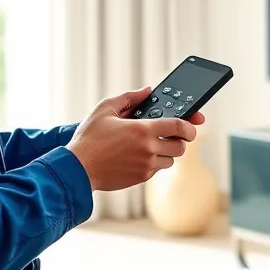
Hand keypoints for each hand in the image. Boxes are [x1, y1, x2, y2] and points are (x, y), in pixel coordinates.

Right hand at [66, 87, 201, 191]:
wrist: (77, 168)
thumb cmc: (89, 138)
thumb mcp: (105, 109)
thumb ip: (130, 98)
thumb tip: (147, 91)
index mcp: (142, 130)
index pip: (179, 127)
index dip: (191, 126)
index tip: (192, 125)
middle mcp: (148, 149)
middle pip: (181, 146)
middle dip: (180, 140)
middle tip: (171, 135)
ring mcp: (145, 166)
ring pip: (170, 160)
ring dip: (166, 152)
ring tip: (151, 145)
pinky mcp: (140, 178)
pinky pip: (157, 170)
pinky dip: (153, 163)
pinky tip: (139, 155)